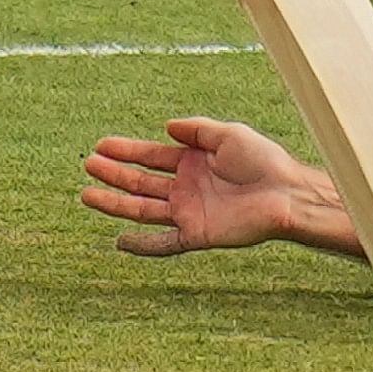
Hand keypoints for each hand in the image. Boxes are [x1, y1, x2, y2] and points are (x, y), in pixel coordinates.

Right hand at [80, 117, 353, 258]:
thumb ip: (197, 130)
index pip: (150, 157)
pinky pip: (164, 243)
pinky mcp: (197, 235)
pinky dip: (142, 245)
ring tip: (87, 194)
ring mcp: (188, 212)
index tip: (100, 146)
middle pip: (141, 182)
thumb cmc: (263, 161)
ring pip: (143, 210)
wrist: (285, 193)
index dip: (126, 151)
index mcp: (192, 162)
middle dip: (114, 174)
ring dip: (116, 203)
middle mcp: (186, 188)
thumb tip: (166, 126)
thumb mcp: (228, 134)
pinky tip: (119, 242)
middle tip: (88, 165)